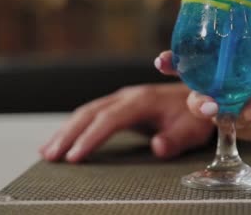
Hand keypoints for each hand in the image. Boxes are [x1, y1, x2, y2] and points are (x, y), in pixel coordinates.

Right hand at [40, 83, 212, 162]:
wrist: (204, 93)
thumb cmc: (197, 114)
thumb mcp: (193, 131)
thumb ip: (176, 140)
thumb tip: (157, 147)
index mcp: (144, 100)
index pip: (110, 118)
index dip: (91, 137)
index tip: (74, 157)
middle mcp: (129, 95)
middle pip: (91, 112)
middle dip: (69, 134)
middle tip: (51, 156)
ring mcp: (124, 97)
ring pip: (87, 111)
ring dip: (66, 130)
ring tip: (47, 151)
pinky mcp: (122, 103)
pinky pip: (92, 112)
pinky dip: (74, 126)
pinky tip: (61, 139)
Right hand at [155, 12, 250, 141]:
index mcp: (210, 67)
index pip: (183, 64)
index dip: (169, 63)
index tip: (162, 61)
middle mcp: (212, 91)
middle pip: (194, 99)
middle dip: (199, 102)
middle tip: (211, 104)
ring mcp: (225, 109)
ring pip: (219, 115)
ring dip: (232, 112)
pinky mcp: (240, 123)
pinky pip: (245, 121)